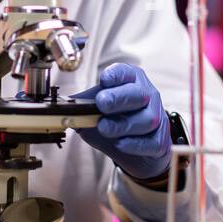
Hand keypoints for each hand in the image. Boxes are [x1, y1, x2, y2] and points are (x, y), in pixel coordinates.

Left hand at [73, 63, 170, 181]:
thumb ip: (81, 107)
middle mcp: (147, 95)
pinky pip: (151, 142)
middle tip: (102, 104)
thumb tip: (62, 107)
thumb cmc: (113, 121)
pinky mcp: (160, 141)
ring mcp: (157, 118)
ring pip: (146, 119)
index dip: (116, 75)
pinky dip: (134, 144)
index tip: (104, 80)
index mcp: (130, 81)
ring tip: (105, 128)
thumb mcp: (95, 110)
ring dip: (123, 125)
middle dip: (119, 98)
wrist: (133, 149)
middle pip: (138, 94)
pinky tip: (120, 144)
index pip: (126, 72)